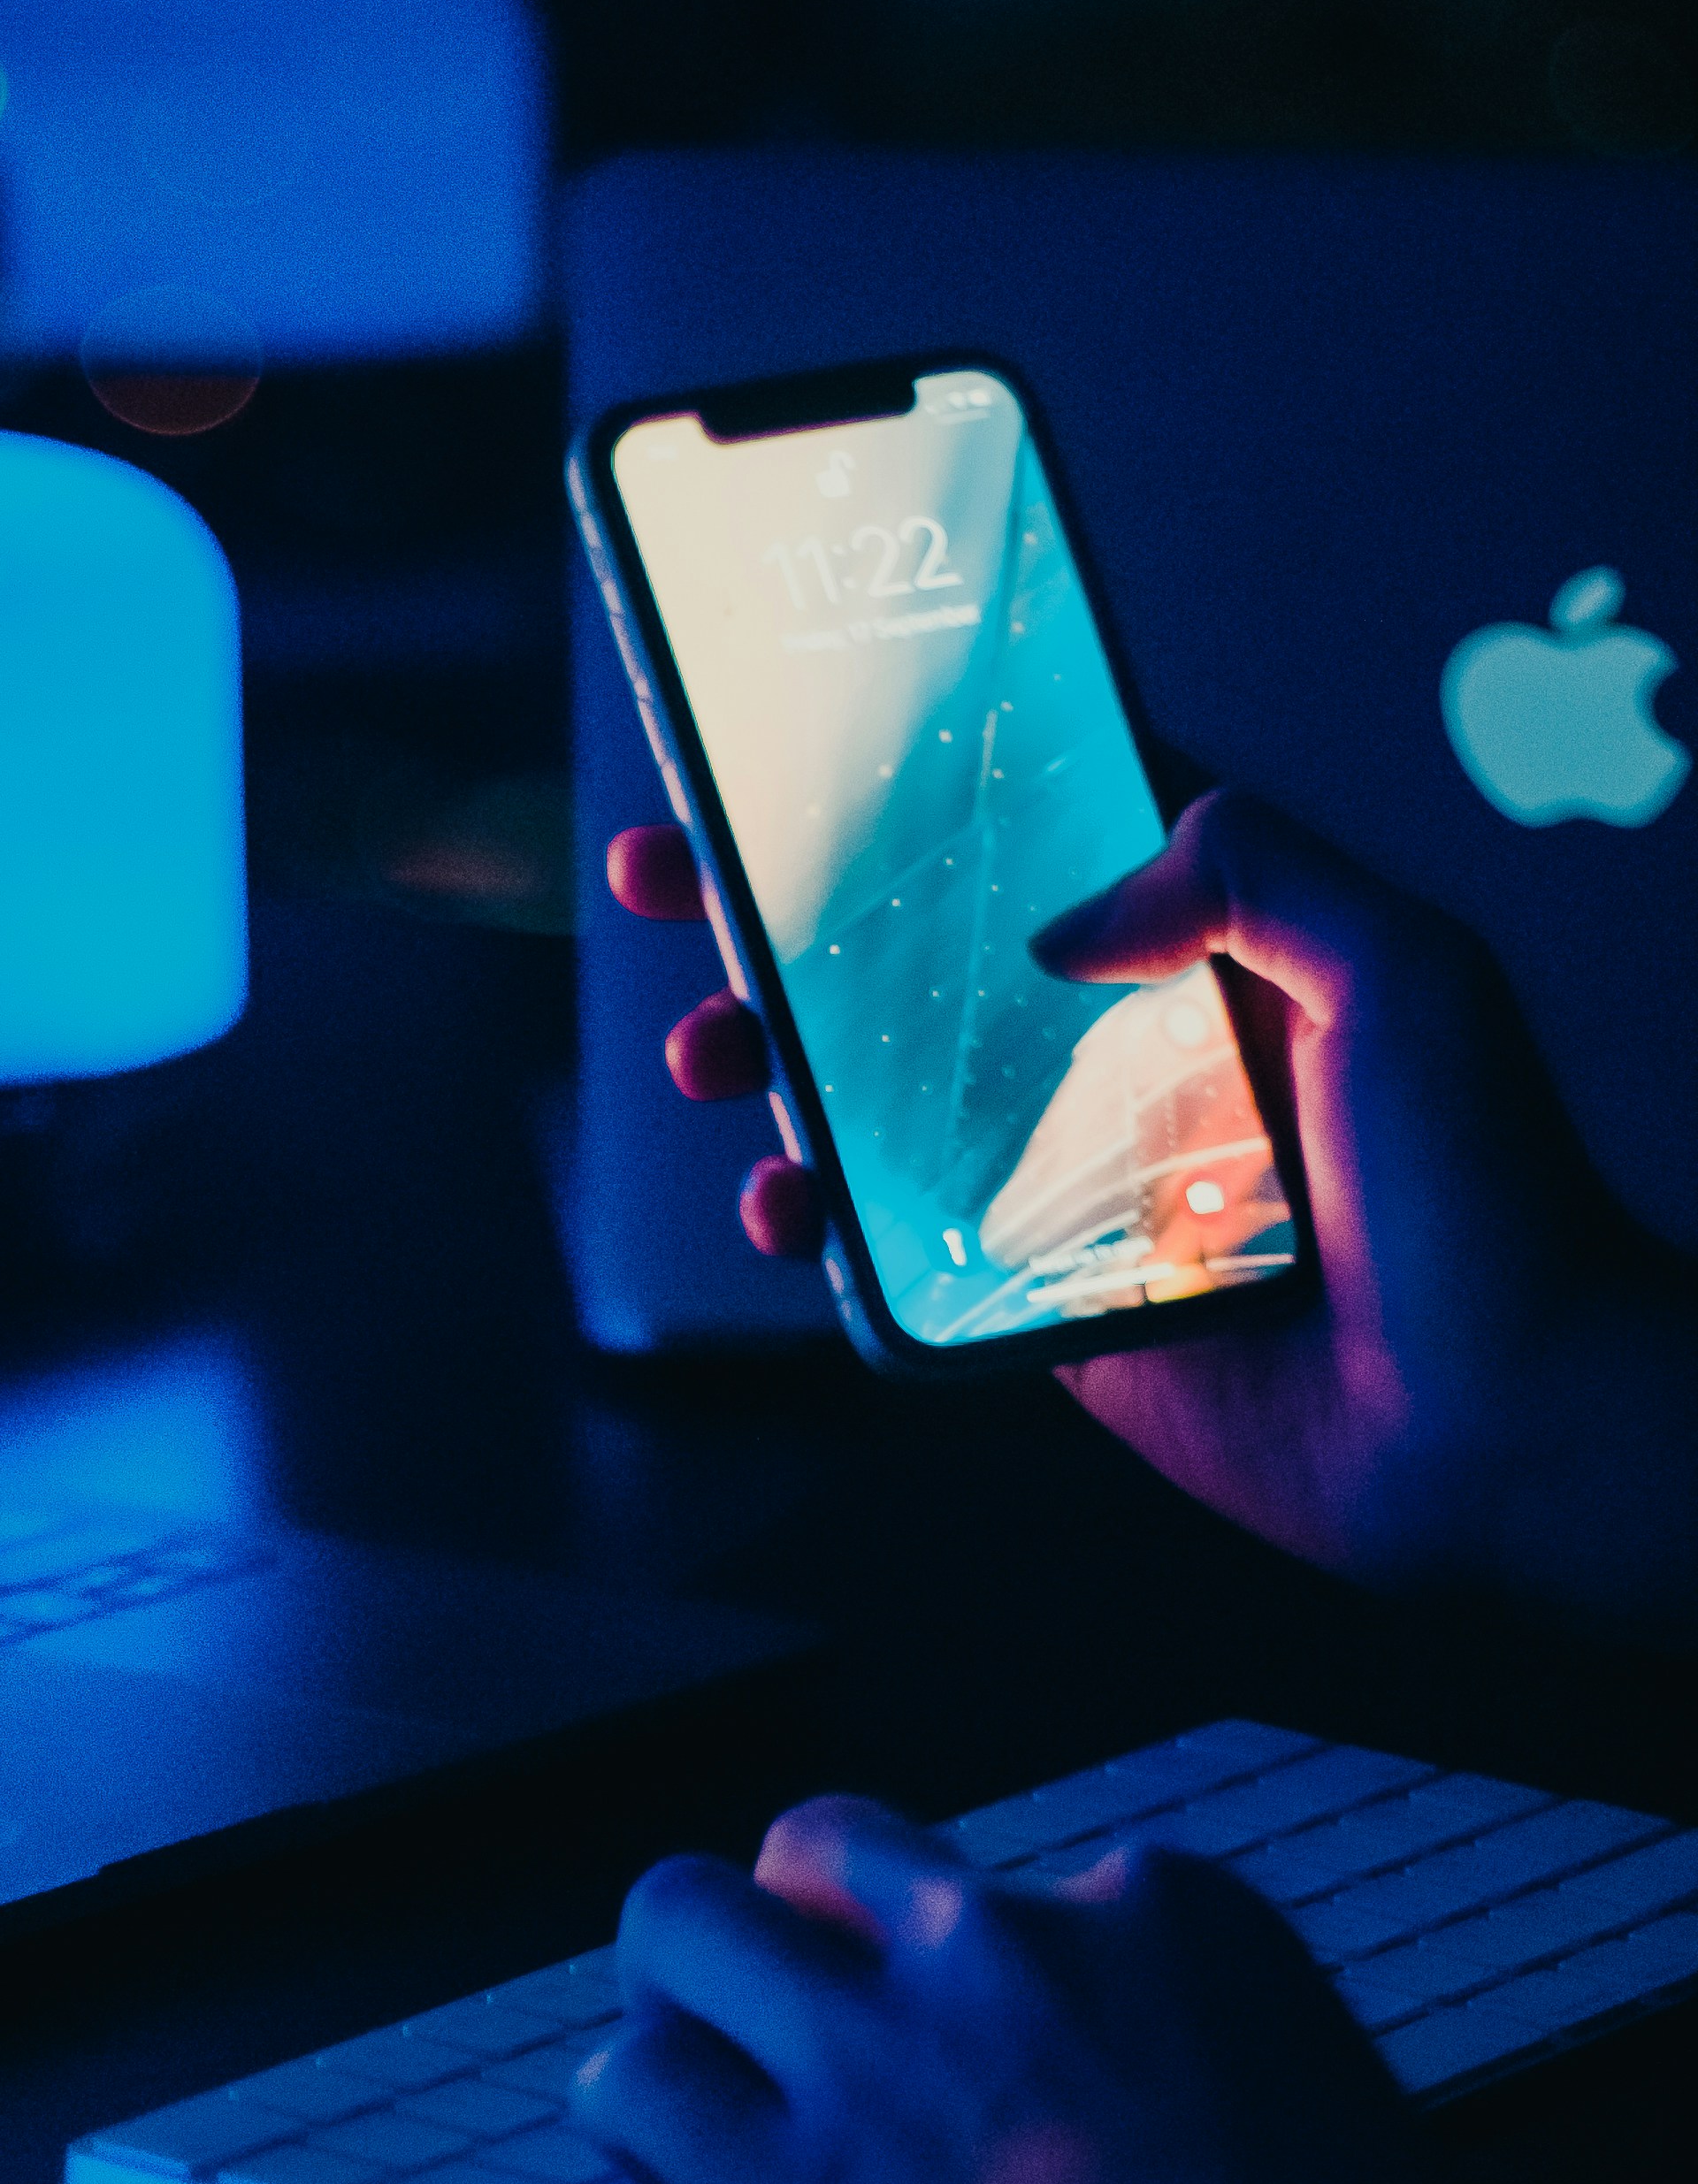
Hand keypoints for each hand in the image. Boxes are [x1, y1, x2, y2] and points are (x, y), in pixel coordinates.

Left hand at [573, 1791, 1442, 2183]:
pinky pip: (637, 2086)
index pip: (1019, 1882)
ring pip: (684, 1919)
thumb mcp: (1350, 2123)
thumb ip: (1250, 2080)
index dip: (987, 1969)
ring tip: (686, 2047)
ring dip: (678, 1978)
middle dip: (798, 1910)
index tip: (1000, 2048)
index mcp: (1159, 1908)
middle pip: (823, 1848)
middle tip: (794, 1995)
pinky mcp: (775, 2182)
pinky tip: (649, 2150)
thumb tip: (1258, 2137)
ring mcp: (868, 2048)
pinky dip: (633, 2110)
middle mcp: (994, 1939)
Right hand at [604, 794, 1697, 1623]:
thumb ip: (1258, 876)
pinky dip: (819, 1232)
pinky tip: (784, 1207)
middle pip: (921, 963)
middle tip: (676, 889)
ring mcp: (1081, 1182)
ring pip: (883, 1105)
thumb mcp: (1405, 972)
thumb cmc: (1497, 1198)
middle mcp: (1133, 1054)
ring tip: (711, 1058)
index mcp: (1216, 951)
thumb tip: (1073, 906)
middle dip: (781, 924)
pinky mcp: (1050, 1308)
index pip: (1038, 834)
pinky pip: (900, 1259)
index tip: (794, 753)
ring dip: (774, 1072)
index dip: (911, 792)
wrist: (1508, 1430)